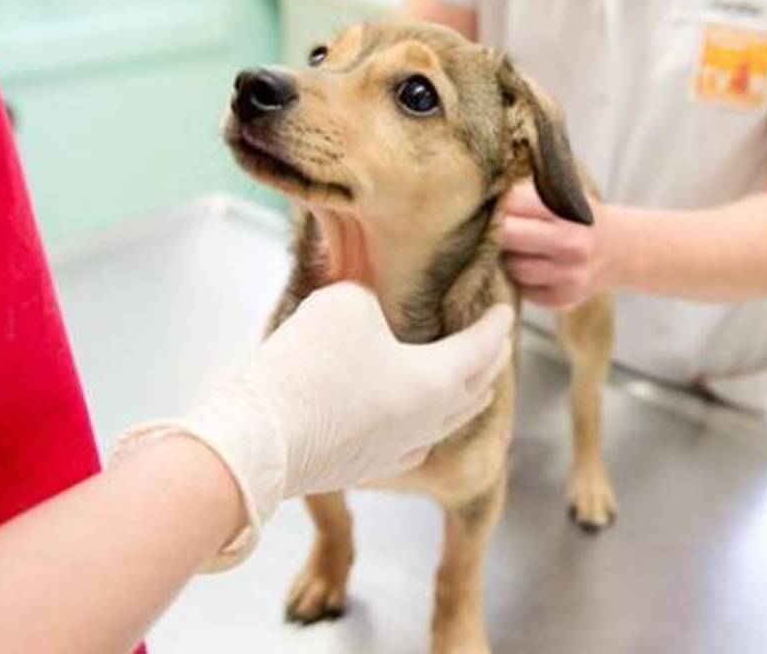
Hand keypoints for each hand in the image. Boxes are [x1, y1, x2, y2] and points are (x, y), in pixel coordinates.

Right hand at [114, 282, 513, 568]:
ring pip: (447, 423)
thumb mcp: (345, 302)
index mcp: (436, 380)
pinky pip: (412, 447)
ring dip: (464, 398)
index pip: (481, 348)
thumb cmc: (308, 364)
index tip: (508, 310)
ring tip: (472, 386)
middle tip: (497, 344)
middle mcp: (427, 420)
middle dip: (490, 362)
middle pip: (475, 389)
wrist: (259, 438)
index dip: (496, 325)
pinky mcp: (364, 467)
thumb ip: (371, 298)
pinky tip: (420, 430)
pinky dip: (426, 429)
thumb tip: (371, 313)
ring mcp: (397, 450)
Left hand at [502, 180, 616, 308]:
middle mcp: (572, 246)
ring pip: (512, 267)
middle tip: (492, 226)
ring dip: (507, 257)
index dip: (499, 202)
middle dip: (496, 230)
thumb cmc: (579, 218)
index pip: (514, 203)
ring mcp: (568, 277)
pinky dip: (519, 277)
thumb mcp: (565, 195)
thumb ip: (528, 193)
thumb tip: (482, 196)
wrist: (619, 251)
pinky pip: (521, 288)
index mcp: (570, 213)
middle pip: (508, 236)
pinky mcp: (560, 300)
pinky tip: (530, 265)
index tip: (494, 203)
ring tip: (515, 247)